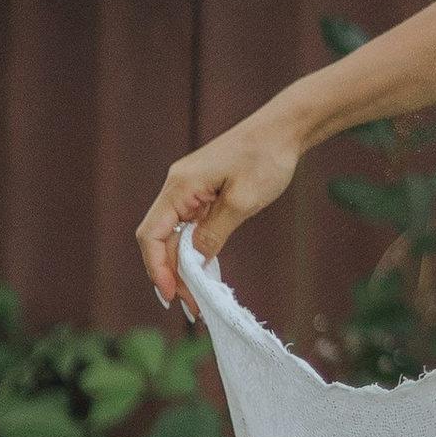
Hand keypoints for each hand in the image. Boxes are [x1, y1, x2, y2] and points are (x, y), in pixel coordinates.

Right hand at [137, 112, 306, 313]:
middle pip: (161, 239)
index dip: (156, 268)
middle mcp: (178, 188)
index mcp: (180, 187)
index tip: (171, 295)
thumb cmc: (265, 159)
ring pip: (176, 235)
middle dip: (172, 274)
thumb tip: (193, 263)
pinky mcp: (204, 193)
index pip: (151, 234)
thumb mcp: (242, 202)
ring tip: (197, 298)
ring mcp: (190, 190)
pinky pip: (191, 227)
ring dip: (183, 266)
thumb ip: (213, 233)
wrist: (284, 129)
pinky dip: (195, 250)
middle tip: (191, 307)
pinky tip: (204, 273)